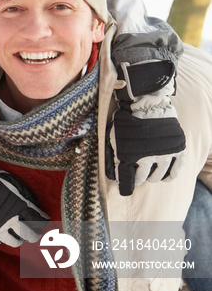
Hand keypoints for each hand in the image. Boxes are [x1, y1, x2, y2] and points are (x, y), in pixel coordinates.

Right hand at [0, 156, 47, 246]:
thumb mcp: (8, 182)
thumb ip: (21, 194)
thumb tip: (30, 202)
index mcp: (20, 206)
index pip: (37, 220)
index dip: (41, 222)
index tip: (41, 222)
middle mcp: (12, 221)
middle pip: (29, 235)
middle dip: (33, 235)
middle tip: (32, 233)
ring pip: (14, 242)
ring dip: (17, 239)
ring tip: (16, 235)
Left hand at [106, 60, 185, 195]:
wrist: (145, 102)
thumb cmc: (126, 120)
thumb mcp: (114, 137)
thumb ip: (115, 155)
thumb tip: (114, 173)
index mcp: (129, 155)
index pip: (126, 179)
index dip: (124, 185)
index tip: (123, 188)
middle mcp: (147, 157)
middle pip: (142, 178)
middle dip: (138, 178)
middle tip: (137, 175)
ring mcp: (164, 153)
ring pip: (158, 176)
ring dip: (152, 177)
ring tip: (149, 175)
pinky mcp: (177, 149)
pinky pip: (176, 169)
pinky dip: (170, 175)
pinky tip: (165, 177)